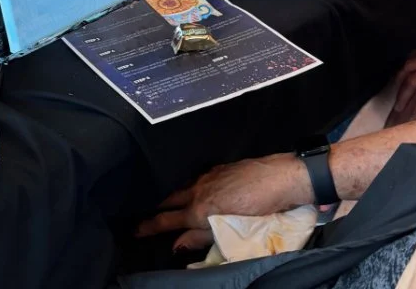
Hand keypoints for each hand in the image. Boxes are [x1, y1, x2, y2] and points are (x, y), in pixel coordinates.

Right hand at [136, 153, 311, 249]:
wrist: (280, 178)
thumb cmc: (260, 209)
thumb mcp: (229, 230)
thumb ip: (201, 237)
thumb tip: (177, 245)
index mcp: (200, 211)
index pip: (167, 220)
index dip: (150, 226)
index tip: (135, 230)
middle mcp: (198, 191)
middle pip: (170, 202)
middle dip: (156, 210)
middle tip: (145, 217)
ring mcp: (208, 177)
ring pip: (182, 189)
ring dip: (172, 198)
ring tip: (165, 204)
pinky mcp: (219, 169)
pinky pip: (195, 178)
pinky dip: (189, 186)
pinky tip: (194, 189)